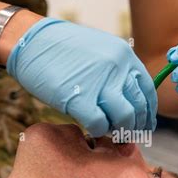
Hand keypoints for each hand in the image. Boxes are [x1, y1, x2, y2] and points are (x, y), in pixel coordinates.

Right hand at [7, 18, 156, 136]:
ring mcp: (100, 83)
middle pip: (139, 107)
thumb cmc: (62, 49)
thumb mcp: (100, 51)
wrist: (30, 42)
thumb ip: (117, 72)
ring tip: (111, 134)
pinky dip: (98, 131)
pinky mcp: (80, 98)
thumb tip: (128, 101)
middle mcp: (118, 68)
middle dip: (136, 126)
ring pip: (125, 118)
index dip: (147, 113)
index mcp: (124, 56)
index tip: (143, 124)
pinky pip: (99, 125)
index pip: (147, 91)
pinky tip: (92, 128)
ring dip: (120, 131)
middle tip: (128, 136)